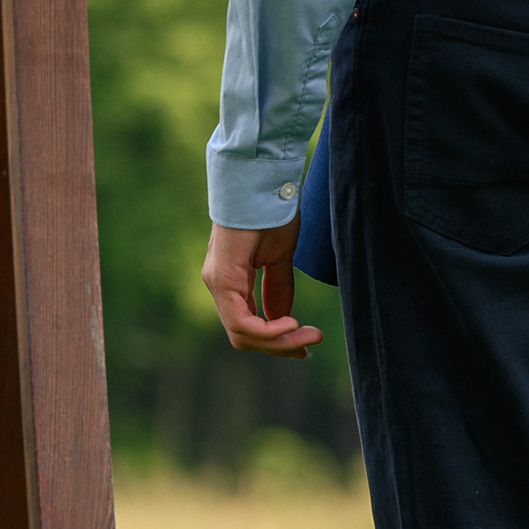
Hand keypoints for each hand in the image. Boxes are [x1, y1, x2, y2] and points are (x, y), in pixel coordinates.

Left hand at [202, 220, 322, 359]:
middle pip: (243, 336)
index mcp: (231, 282)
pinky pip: (241, 320)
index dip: (275, 341)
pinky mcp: (221, 277)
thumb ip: (277, 290)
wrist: (263, 182)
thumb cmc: (271, 212)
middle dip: (280, 346)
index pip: (247, 326)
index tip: (305, 344)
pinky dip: (268, 329)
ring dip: (279, 340)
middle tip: (311, 343)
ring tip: (310, 334)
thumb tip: (282, 320)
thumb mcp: (279, 258)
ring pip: (242, 333)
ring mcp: (217, 283)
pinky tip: (292, 324)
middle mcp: (219, 286)